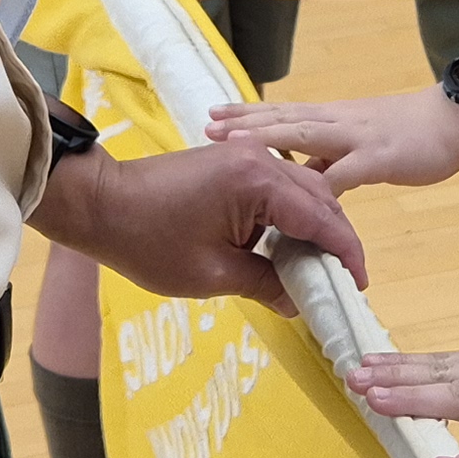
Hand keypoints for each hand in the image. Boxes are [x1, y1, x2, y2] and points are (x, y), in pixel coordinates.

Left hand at [34, 139, 365, 309]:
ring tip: (317, 269)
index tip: (357, 287)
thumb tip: (298, 301)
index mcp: (259, 183)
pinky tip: (288, 246)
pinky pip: (279, 187)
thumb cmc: (148, 241)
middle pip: (321, 200)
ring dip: (315, 227)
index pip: (322, 220)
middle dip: (336, 241)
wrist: (101, 202)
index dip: (345, 256)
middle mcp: (261, 160)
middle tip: (340, 282)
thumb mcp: (211, 274)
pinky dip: (292, 215)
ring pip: (303, 191)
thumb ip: (265, 284)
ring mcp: (247, 155)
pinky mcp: (234, 160)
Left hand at [208, 86, 458, 190]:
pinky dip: (319, 185)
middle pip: (282, 119)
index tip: (216, 118)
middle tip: (206, 122)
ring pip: (302, 134)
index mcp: (333, 118)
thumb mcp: (362, 145)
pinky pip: (344, 173)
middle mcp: (336, 122)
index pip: (282, 114)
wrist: (456, 118)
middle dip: (244, 122)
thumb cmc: (412, 134)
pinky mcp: (378, 156)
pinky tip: (296, 193)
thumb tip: (302, 181)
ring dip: (266, 136)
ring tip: (232, 138)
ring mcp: (355, 137)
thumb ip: (332, 162)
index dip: (249, 117)